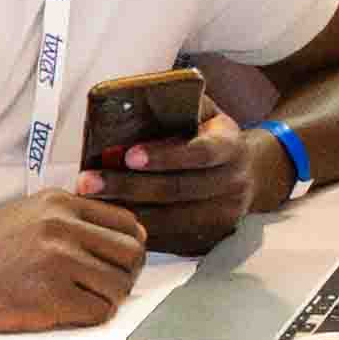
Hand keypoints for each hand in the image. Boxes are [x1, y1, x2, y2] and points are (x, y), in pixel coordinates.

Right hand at [0, 185, 150, 331]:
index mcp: (60, 203)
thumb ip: (71, 218)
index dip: (129, 247)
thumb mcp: (28, 214)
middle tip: (106, 286)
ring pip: (120, 285)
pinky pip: (100, 311)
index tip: (116, 262)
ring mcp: (58, 261)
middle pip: (132, 254)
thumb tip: (128, 234)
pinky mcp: (51, 296)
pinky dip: (91, 317)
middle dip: (126, 274)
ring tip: (84, 301)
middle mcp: (62, 227)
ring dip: (108, 299)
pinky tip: (70, 313)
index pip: (127, 223)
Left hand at [89, 112, 265, 255]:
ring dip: (127, 211)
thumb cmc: (210, 137)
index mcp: (231, 147)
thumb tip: (132, 99)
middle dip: (129, 186)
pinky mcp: (212, 239)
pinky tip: (108, 221)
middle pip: (178, 190)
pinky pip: (170, 240)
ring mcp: (224, 215)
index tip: (127, 155)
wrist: (250, 174)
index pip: (200, 152)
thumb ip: (178, 106)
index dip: (164, 155)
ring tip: (90, 202)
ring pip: (171, 220)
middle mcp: (233, 183)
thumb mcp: (204, 114)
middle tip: (88, 182)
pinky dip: (137, 230)